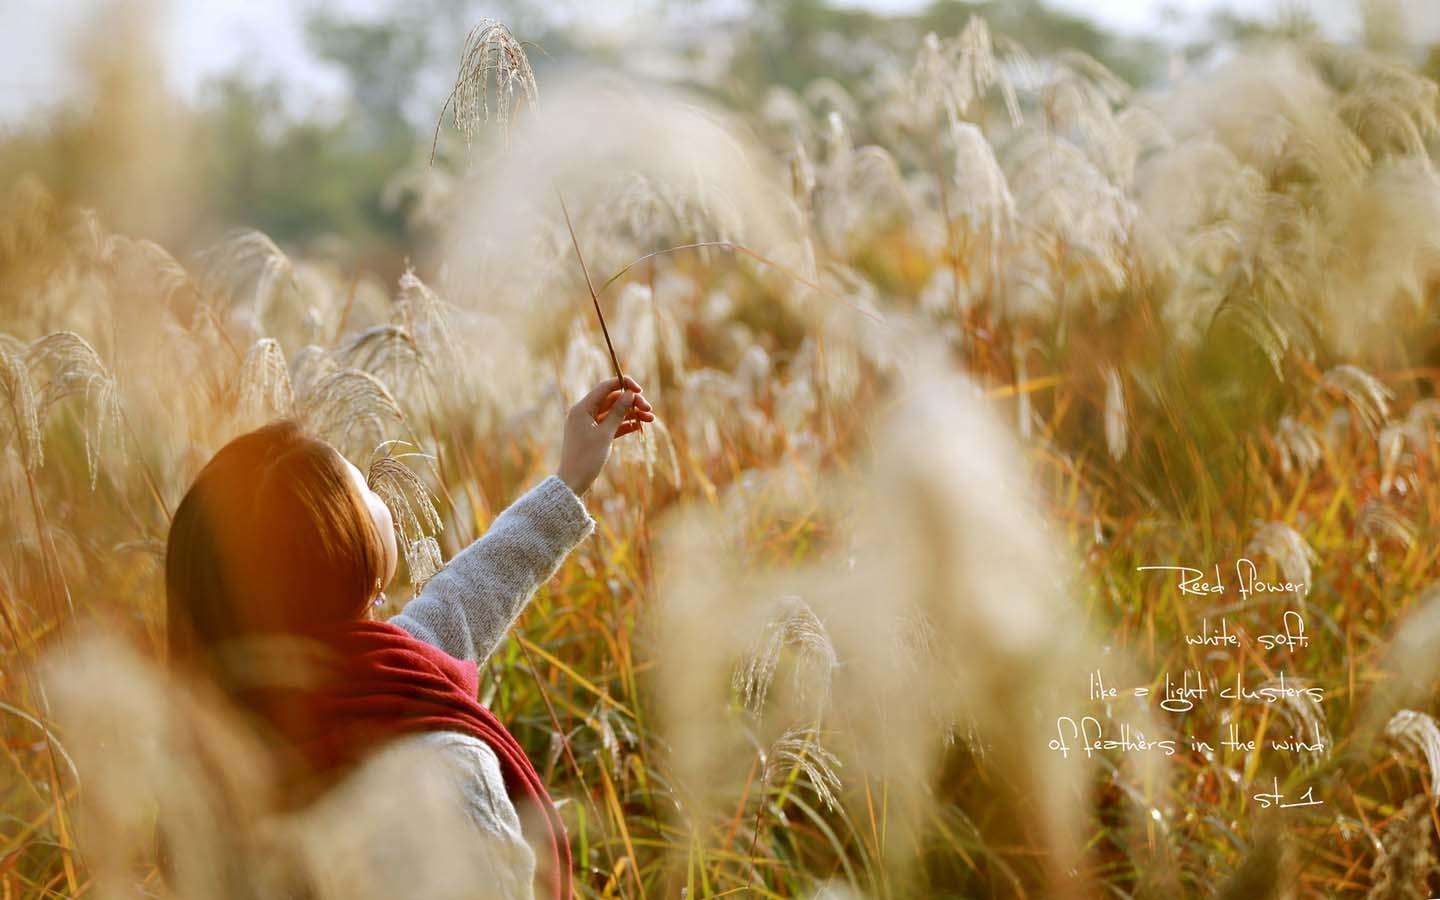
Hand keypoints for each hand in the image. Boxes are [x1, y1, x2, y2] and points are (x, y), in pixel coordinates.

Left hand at [557, 376, 654, 495]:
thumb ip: (618, 412)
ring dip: (631, 414)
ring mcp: (590, 424)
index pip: (605, 387)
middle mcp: (585, 413)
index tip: (640, 390)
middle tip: (649, 410)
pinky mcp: (595, 435)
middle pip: (612, 399)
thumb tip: (630, 394)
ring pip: (614, 413)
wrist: (573, 482)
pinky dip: (625, 425)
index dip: (624, 385)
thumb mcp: (605, 434)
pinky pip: (612, 425)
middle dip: (631, 403)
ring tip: (650, 419)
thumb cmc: (586, 458)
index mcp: (582, 408)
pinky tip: (639, 426)